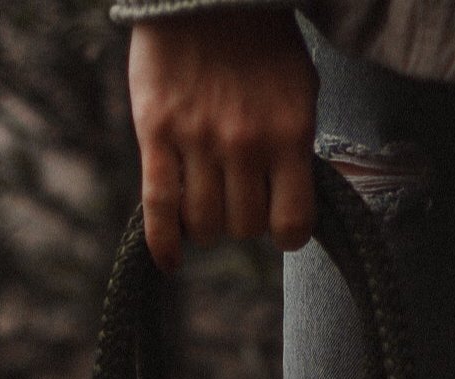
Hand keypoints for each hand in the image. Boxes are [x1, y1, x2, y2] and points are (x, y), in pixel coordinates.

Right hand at [127, 8, 318, 270]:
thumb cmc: (258, 40)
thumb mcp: (297, 87)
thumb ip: (292, 144)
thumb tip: (284, 204)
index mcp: (290, 130)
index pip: (292, 223)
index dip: (285, 231)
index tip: (277, 221)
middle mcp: (246, 141)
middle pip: (243, 227)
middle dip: (241, 222)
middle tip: (235, 199)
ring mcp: (198, 139)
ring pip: (204, 225)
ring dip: (206, 226)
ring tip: (205, 204)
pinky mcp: (156, 134)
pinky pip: (160, 209)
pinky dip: (165, 246)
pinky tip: (170, 263)